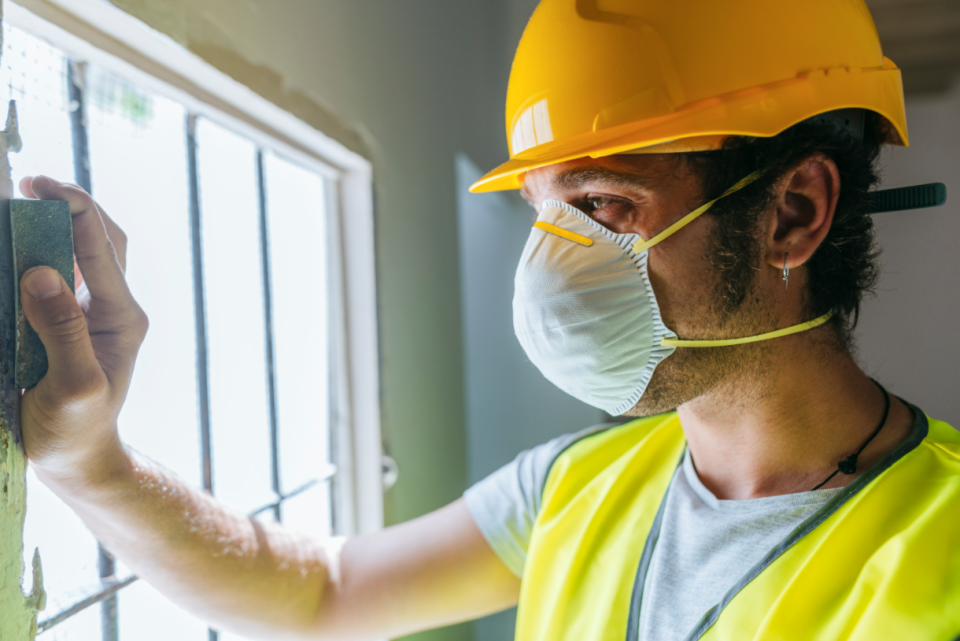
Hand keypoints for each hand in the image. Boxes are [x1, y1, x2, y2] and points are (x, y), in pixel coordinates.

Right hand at [18, 176, 147, 484]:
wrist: (77, 456)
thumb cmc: (75, 429)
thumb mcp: (71, 387)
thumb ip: (61, 331)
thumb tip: (41, 273)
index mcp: (122, 316)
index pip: (102, 249)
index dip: (73, 209)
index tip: (36, 185)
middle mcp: (114, 306)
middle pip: (102, 238)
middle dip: (70, 204)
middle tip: (27, 182)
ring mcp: (95, 311)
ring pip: (85, 250)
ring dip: (56, 221)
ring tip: (20, 199)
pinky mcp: (73, 318)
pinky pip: (64, 272)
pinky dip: (43, 248)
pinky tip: (17, 239)